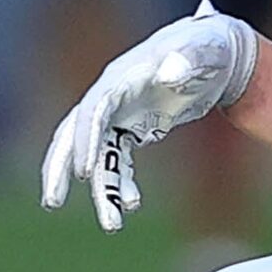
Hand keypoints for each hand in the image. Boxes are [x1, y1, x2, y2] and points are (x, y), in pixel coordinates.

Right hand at [40, 0, 259, 230]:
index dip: (87, 140)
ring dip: (100, 189)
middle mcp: (112, 96)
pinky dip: (121, 183)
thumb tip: (171, 74)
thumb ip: (189, 60)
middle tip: (53, 202)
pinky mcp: (133, 127)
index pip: (94, 111)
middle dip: (59, 168)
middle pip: (74, 133)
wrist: (219, 53)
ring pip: (96, 155)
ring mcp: (120, 113)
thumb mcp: (205, 49)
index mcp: (123, 77)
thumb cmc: (210, 46)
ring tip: (112, 224)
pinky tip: (132, 205)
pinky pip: (117, 160)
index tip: (85, 172)